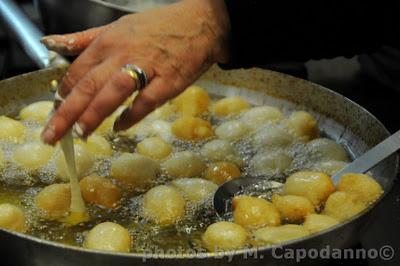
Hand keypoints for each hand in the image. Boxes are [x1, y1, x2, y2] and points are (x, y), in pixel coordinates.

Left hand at [41, 0, 229, 144]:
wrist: (199, 24)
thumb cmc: (158, 27)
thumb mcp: (117, 27)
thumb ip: (83, 39)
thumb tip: (50, 44)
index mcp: (108, 42)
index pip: (77, 72)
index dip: (62, 94)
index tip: (55, 113)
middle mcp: (122, 54)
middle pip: (88, 86)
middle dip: (66, 112)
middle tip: (52, 135)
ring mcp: (146, 68)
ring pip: (112, 93)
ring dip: (93, 114)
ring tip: (80, 133)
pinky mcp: (168, 81)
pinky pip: (146, 101)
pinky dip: (132, 116)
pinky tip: (120, 127)